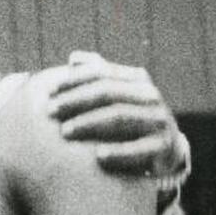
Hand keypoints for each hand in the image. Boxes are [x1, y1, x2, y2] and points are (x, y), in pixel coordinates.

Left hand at [46, 51, 188, 179]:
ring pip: (120, 116)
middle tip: (50, 111)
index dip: (75, 80)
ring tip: (64, 132)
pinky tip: (98, 156)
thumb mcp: (118, 97)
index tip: (49, 91)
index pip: (102, 73)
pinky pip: (139, 149)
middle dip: (76, 100)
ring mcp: (159, 120)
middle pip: (108, 92)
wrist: (166, 149)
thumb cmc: (132, 121)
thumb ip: (99, 76)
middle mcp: (150, 96)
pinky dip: (118, 152)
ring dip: (89, 123)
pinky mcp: (163, 146)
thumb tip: (73, 58)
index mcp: (137, 80)